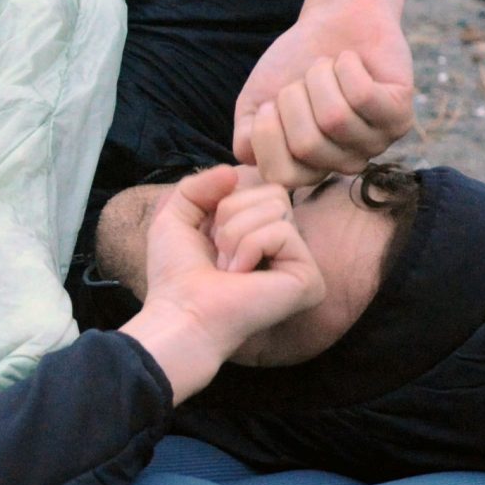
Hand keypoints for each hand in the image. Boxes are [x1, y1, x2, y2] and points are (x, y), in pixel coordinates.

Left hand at [119, 166, 325, 402]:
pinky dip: (250, 248)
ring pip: (276, 207)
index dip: (225, 201)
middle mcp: (286, 245)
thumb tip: (234, 170)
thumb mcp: (175, 214)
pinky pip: (283, 231)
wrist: (181, 313)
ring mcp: (300, 262)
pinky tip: (242, 277)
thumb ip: (198, 184)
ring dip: (235, 234)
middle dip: (230, 214)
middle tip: (218, 254)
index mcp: (262, 230)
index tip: (207, 234)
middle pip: (272, 190)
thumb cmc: (176, 274)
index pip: (260, 182)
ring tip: (227, 268)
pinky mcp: (309, 278)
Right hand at [232, 0, 415, 186]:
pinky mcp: (399, 114)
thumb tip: (251, 158)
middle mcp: (344, 162)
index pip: (282, 176)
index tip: (270, 103)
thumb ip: (246, 136)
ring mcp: (376, 141)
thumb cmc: (294, 62)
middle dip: (293, 97)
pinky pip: (362, 96)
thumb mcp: (256, 100)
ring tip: (326, 66)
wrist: (334, 19)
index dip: (266, 134)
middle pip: (307, 145)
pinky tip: (350, 61)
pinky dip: (345, 66)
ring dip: (320, 77)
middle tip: (303, 80)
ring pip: (335, 119)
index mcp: (310, 166)